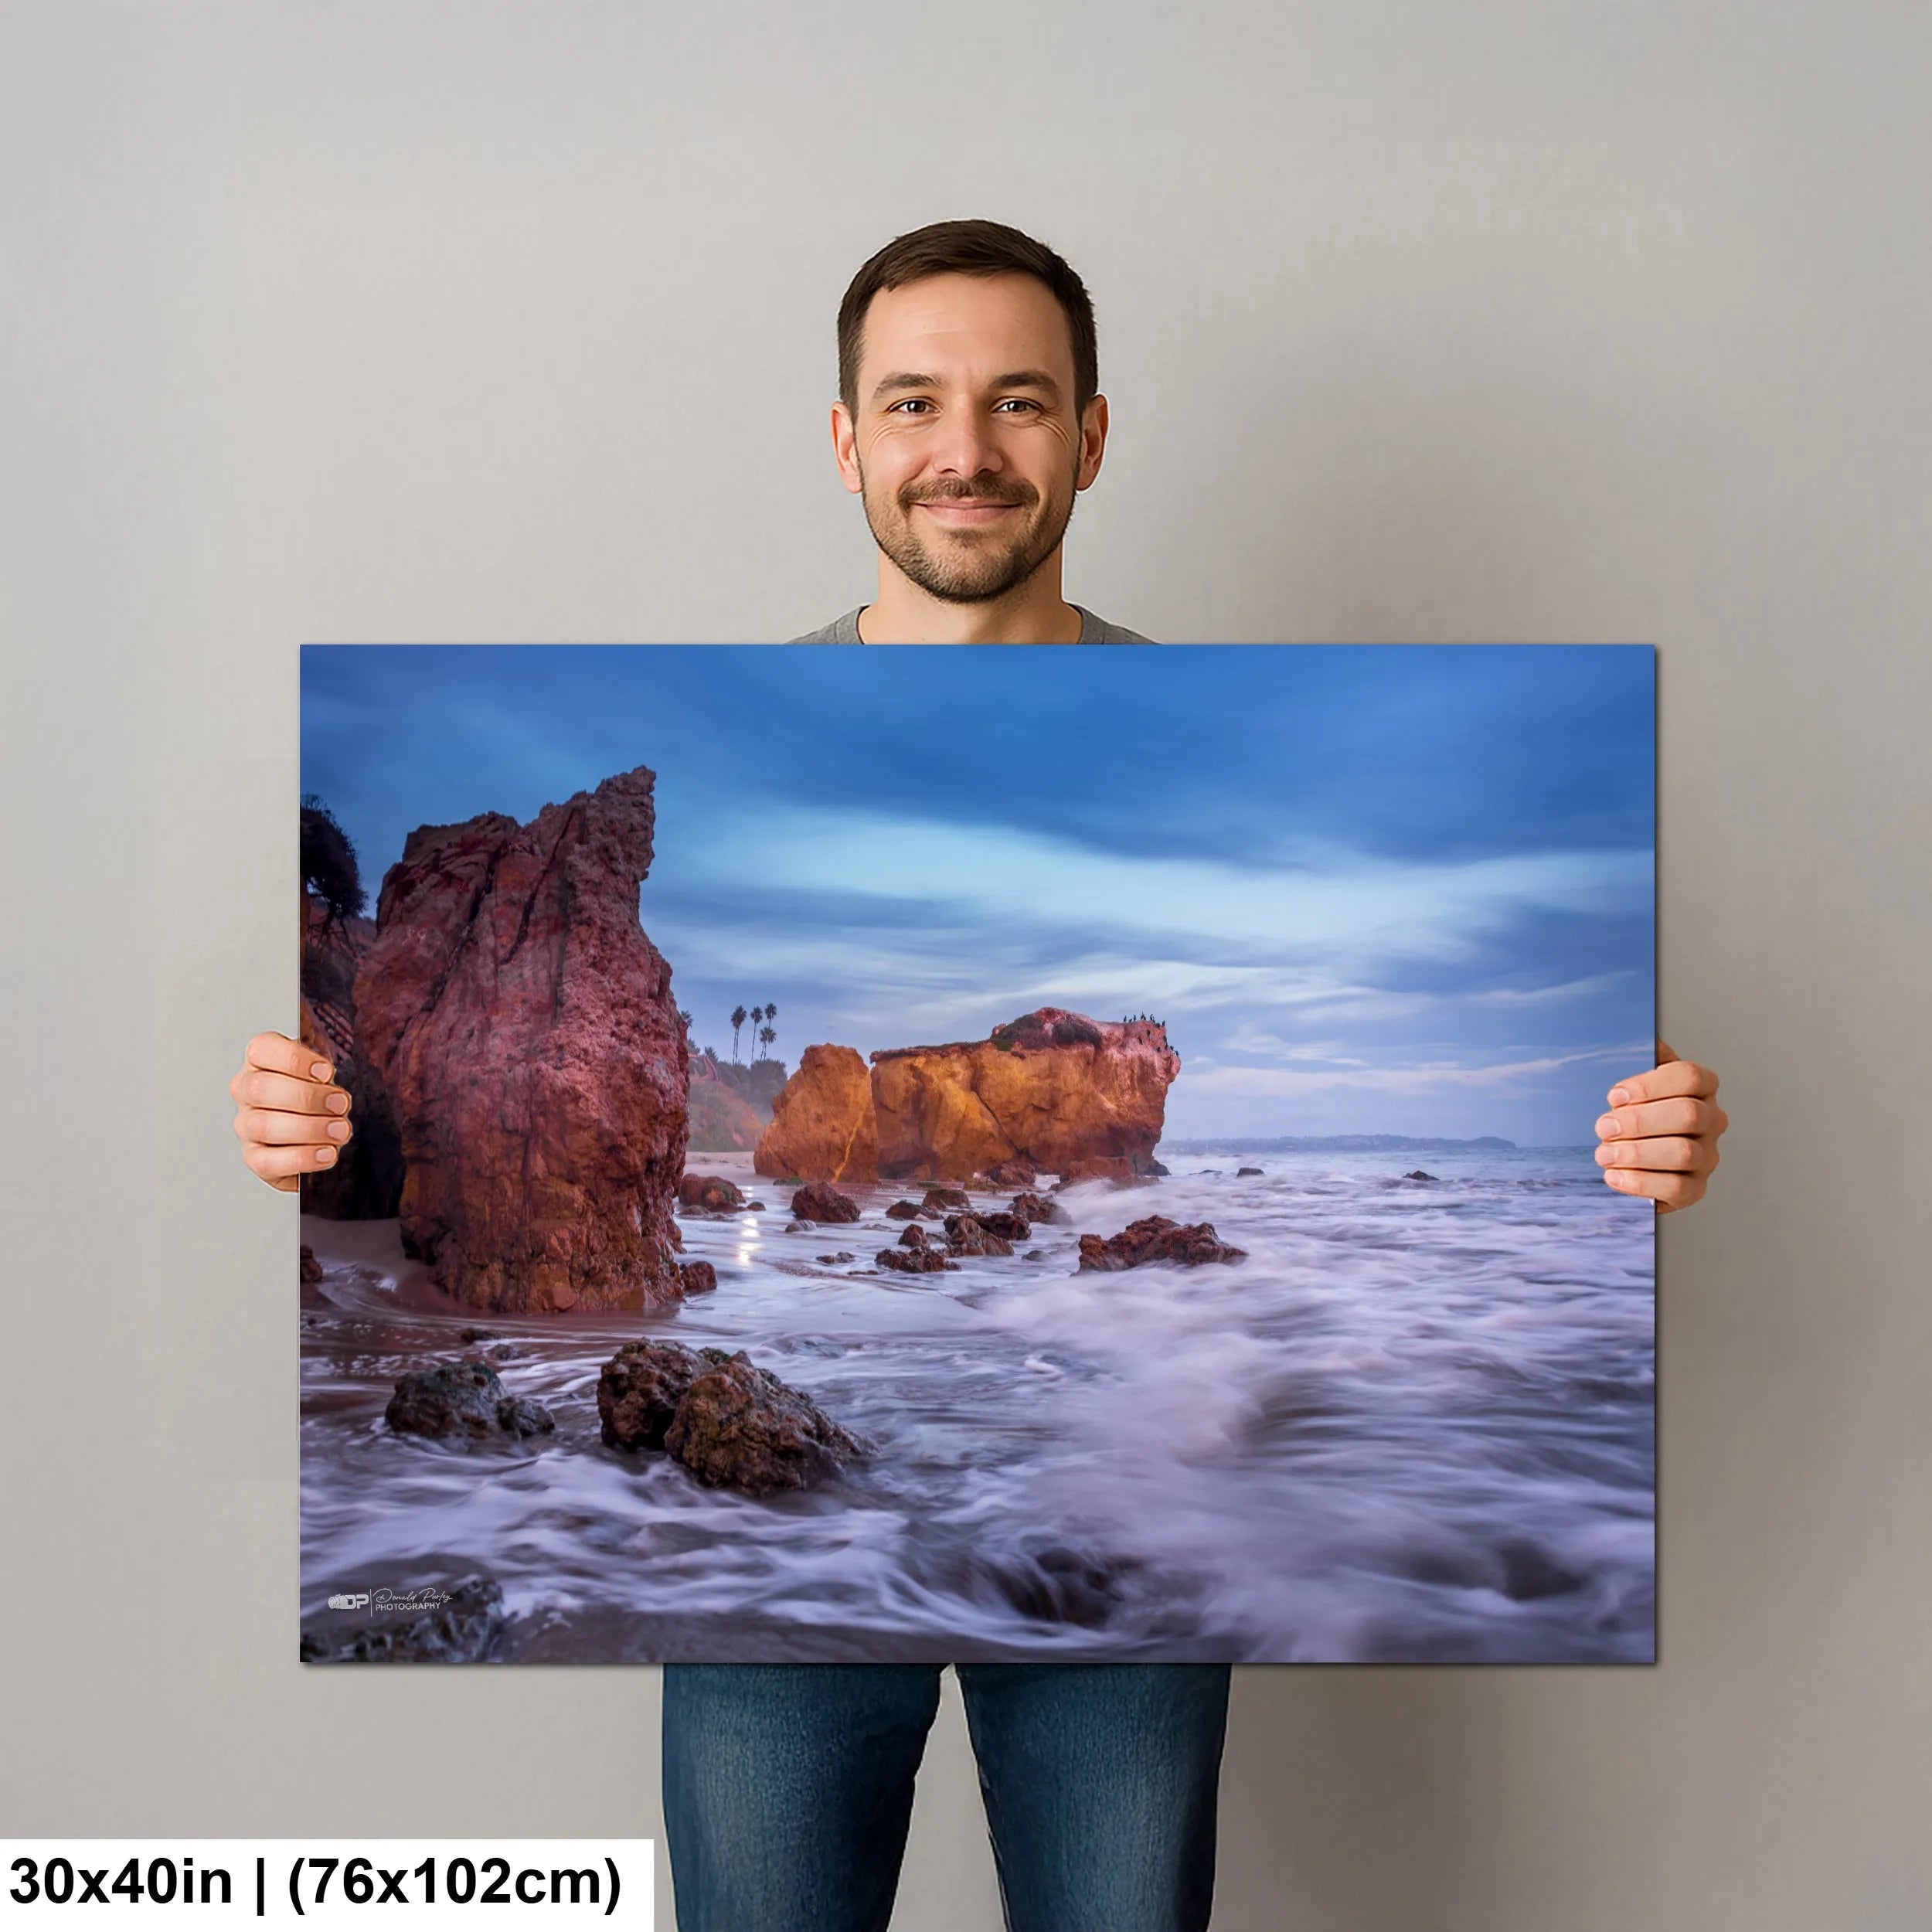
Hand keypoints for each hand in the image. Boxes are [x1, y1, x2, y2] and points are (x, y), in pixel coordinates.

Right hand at [229, 1030, 352, 1192]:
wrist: (320, 1135)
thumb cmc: (320, 1096)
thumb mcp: (325, 1072)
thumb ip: (324, 1067)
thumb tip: (330, 1071)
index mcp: (261, 1061)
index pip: (262, 1049)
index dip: (294, 1060)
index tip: (326, 1072)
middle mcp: (247, 1091)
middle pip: (261, 1088)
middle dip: (307, 1097)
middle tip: (340, 1104)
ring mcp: (246, 1125)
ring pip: (264, 1125)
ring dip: (309, 1128)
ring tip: (340, 1130)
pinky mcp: (254, 1157)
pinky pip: (268, 1161)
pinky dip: (302, 1157)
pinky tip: (327, 1153)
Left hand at [1594, 1038, 1725, 1211]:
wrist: (1633, 1153)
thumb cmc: (1635, 1109)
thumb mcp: (1635, 1078)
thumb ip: (1640, 1057)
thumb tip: (1645, 1038)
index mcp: (1701, 1086)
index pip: (1689, 1076)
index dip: (1650, 1085)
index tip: (1614, 1096)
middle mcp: (1712, 1120)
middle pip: (1688, 1115)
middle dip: (1639, 1121)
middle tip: (1603, 1127)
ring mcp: (1707, 1156)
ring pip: (1683, 1153)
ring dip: (1636, 1153)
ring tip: (1604, 1153)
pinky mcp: (1696, 1188)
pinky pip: (1677, 1188)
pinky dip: (1641, 1183)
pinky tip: (1614, 1175)